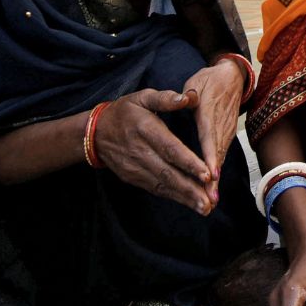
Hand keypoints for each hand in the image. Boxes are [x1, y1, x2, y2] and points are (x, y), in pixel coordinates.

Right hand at [93, 89, 214, 214]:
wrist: (96, 132)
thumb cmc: (126, 111)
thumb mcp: (143, 97)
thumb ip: (166, 98)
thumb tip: (189, 97)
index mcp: (145, 129)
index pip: (170, 149)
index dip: (189, 163)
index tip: (207, 174)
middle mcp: (140, 151)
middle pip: (168, 173)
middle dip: (190, 188)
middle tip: (210, 201)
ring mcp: (135, 167)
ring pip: (163, 185)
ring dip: (184, 198)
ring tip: (205, 208)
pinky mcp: (132, 177)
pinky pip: (155, 189)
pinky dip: (173, 197)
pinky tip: (190, 203)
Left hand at [182, 59, 246, 190]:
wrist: (232, 77)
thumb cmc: (209, 81)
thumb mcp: (197, 82)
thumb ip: (190, 94)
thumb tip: (186, 99)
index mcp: (210, 113)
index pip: (210, 137)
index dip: (210, 156)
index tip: (210, 173)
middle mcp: (220, 126)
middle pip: (217, 155)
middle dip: (213, 178)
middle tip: (209, 199)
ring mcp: (226, 132)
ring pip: (220, 158)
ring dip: (216, 179)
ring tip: (211, 199)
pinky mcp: (226, 135)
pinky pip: (221, 155)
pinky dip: (216, 171)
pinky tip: (212, 187)